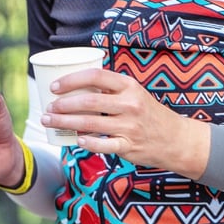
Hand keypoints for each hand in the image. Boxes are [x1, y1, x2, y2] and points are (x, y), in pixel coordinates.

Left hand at [42, 69, 210, 177]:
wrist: (176, 138)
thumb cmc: (149, 113)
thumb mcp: (135, 93)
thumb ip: (110, 90)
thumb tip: (75, 87)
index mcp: (129, 86)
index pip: (95, 76)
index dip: (71, 80)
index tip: (54, 86)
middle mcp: (130, 104)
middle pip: (88, 102)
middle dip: (62, 105)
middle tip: (47, 108)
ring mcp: (130, 127)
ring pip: (90, 124)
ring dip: (65, 123)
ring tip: (49, 121)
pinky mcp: (129, 146)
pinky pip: (104, 145)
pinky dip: (88, 143)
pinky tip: (75, 140)